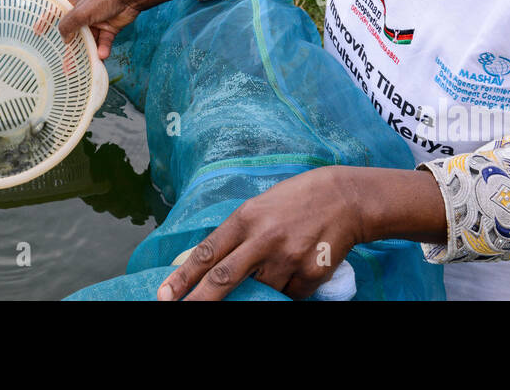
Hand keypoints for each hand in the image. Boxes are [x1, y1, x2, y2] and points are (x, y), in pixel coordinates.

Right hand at [41, 0, 140, 60]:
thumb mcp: (81, 11)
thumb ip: (69, 25)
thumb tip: (64, 39)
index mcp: (72, 5)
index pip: (55, 14)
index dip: (44, 23)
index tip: (36, 34)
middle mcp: (83, 15)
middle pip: (73, 34)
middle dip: (69, 50)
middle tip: (64, 67)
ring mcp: (96, 22)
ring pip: (88, 42)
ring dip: (87, 54)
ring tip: (83, 68)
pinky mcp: (109, 29)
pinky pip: (103, 43)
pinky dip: (102, 50)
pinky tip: (102, 56)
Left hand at [157, 166, 366, 300]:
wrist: (344, 198)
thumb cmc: (294, 200)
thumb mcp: (257, 208)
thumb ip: (232, 235)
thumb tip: (200, 263)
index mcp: (246, 218)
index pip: (207, 253)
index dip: (182, 277)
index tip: (164, 295)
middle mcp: (264, 239)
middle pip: (224, 279)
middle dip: (199, 301)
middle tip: (178, 311)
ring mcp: (287, 259)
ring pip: (261, 293)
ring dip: (260, 288)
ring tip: (277, 260)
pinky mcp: (310, 274)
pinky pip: (289, 295)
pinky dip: (287, 289)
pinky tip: (297, 264)